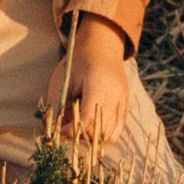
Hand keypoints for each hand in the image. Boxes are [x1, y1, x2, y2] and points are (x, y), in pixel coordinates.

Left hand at [47, 15, 129, 146]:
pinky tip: (92, 127)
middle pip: (98, 129)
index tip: (60, 131)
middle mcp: (115, 94)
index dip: (72, 129)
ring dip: (92, 136)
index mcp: (98, 84)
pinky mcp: (126, 105)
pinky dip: (103, 134)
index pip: (88, 117)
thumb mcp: (63, 80)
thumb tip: (56, 133)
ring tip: (80, 125)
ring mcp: (123, 101)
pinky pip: (117, 130)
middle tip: (68, 126)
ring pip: (108, 134)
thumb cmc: (78, 63)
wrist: (101, 47)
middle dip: (80, 133)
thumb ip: (59, 106)